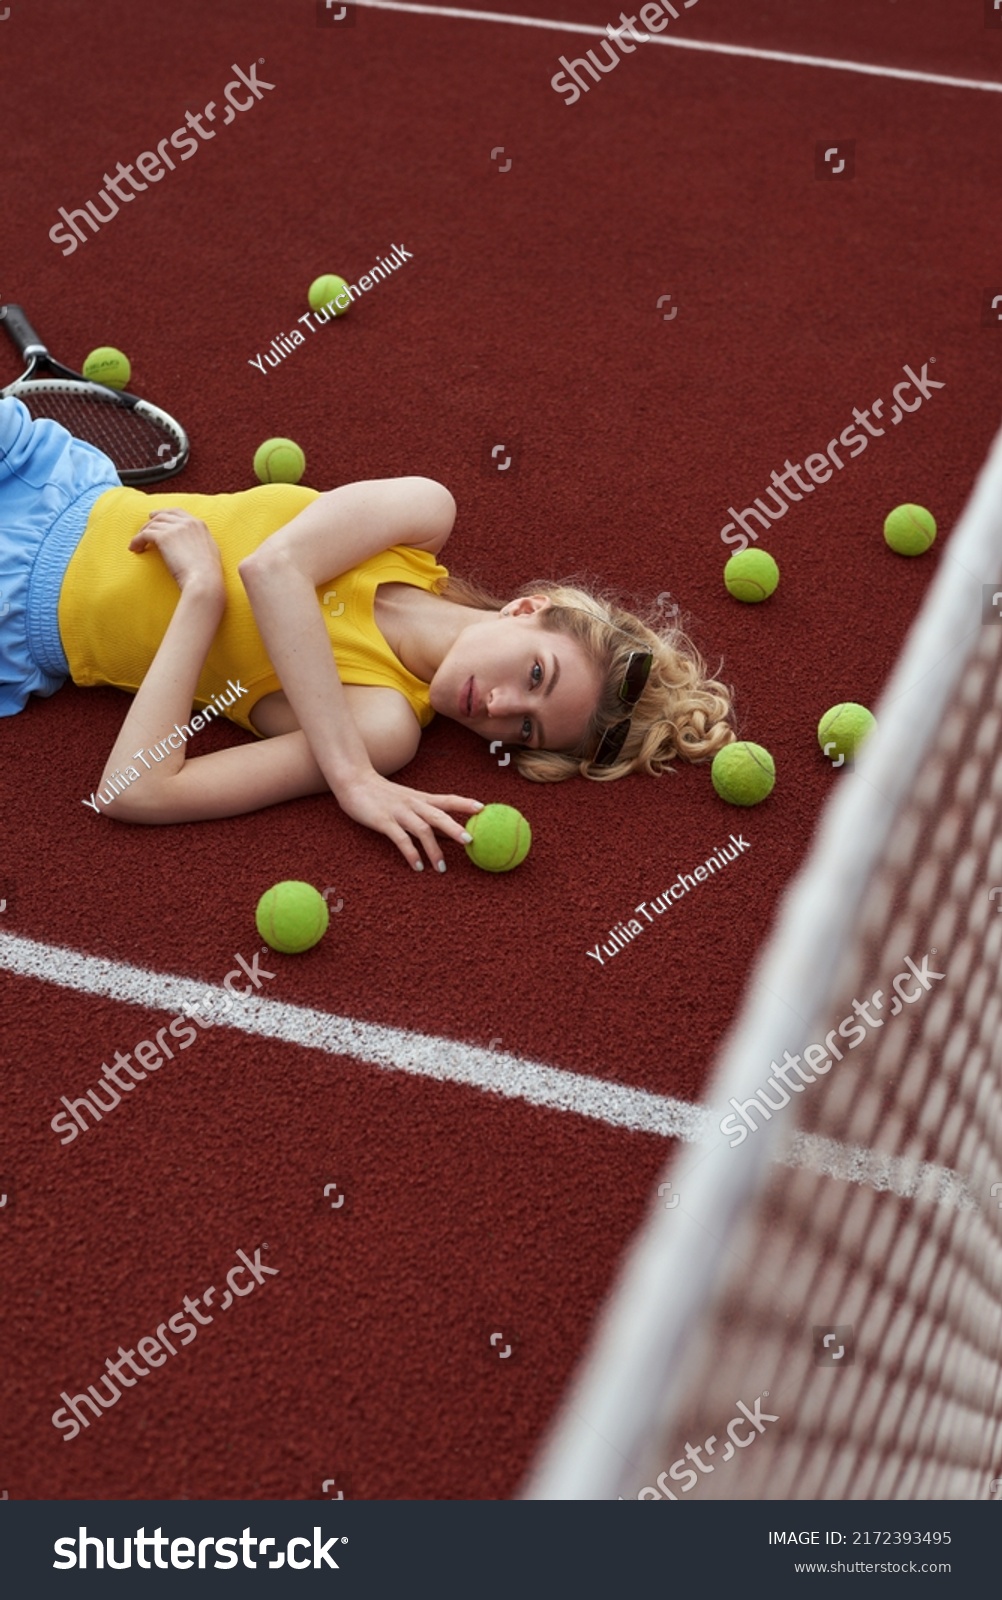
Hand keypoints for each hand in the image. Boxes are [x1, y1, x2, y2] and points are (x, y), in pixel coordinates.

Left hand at [129, 509, 223, 594]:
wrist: (204, 579)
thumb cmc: (208, 574)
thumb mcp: (210, 551)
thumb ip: (201, 542)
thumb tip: (195, 544)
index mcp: (198, 524)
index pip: (177, 512)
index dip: (165, 514)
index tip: (156, 517)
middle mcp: (187, 522)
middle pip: (163, 516)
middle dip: (151, 521)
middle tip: (144, 528)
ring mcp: (175, 528)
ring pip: (152, 525)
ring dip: (142, 533)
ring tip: (138, 544)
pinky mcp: (164, 537)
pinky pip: (145, 534)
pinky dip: (137, 540)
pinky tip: (134, 548)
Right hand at [335, 769, 483, 871]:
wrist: (354, 781)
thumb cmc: (383, 794)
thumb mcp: (408, 801)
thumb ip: (426, 814)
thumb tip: (448, 832)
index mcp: (421, 798)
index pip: (447, 799)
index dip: (465, 803)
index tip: (483, 809)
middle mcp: (413, 804)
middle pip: (439, 815)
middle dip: (455, 828)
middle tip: (470, 841)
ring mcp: (399, 812)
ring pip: (422, 829)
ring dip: (433, 849)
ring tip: (441, 868)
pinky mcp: (384, 821)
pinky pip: (400, 839)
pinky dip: (410, 853)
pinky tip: (417, 866)